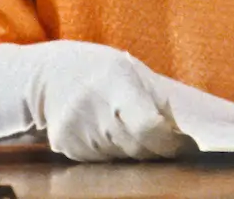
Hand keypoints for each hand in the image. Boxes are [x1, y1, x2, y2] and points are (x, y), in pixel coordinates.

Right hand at [0, 40, 186, 160]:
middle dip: (155, 148)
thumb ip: (158, 103)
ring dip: (132, 149)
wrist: (48, 76)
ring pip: (122, 158)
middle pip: (139, 148)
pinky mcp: (66, 146)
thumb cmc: (101, 71)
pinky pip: (102, 161)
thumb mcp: (132, 71)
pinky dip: (111, 152)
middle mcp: (93, 107)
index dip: (170, 143)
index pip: (149, 128)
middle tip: (159, 137)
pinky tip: (102, 130)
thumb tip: (184, 142)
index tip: (184, 146)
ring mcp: (77, 129)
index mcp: (115, 81)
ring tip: (122, 124)